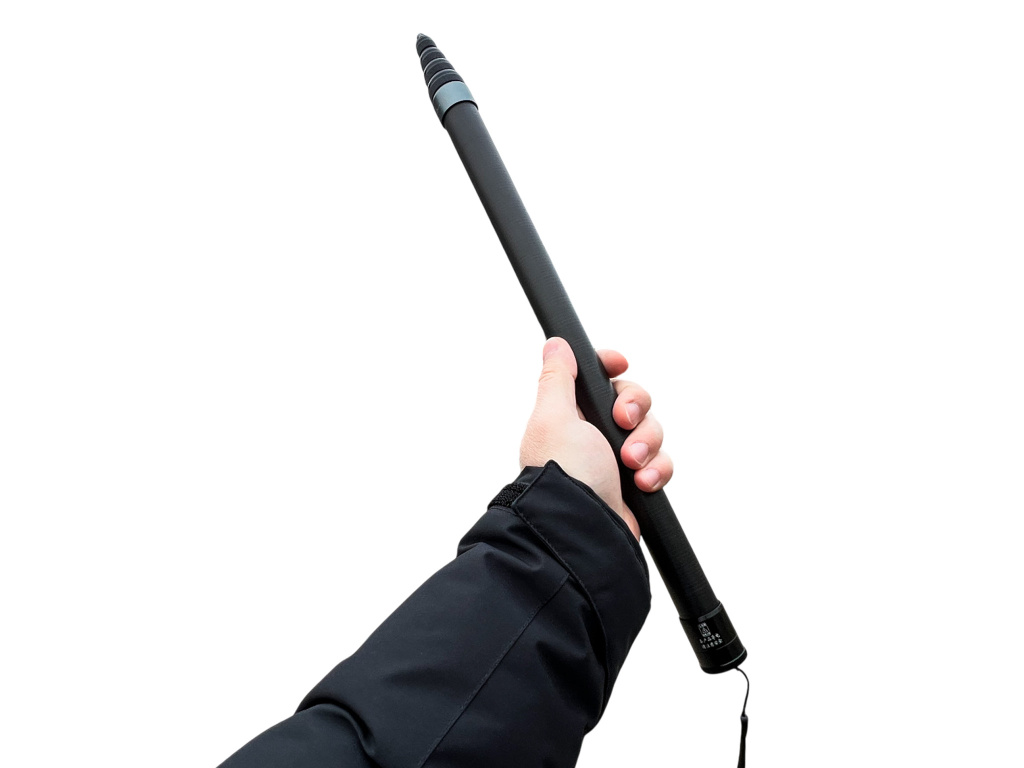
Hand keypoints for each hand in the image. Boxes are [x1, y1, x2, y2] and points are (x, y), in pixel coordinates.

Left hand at [519, 337, 673, 540]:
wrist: (584, 529)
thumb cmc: (564, 473)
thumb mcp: (554, 417)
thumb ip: (557, 379)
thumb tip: (555, 344)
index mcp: (570, 414)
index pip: (597, 377)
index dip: (611, 366)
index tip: (620, 363)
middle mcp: (593, 434)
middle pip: (633, 399)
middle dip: (635, 408)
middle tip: (623, 422)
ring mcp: (615, 458)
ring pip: (652, 430)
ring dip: (647, 444)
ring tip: (631, 464)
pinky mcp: (636, 482)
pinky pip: (661, 462)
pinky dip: (656, 470)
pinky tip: (641, 483)